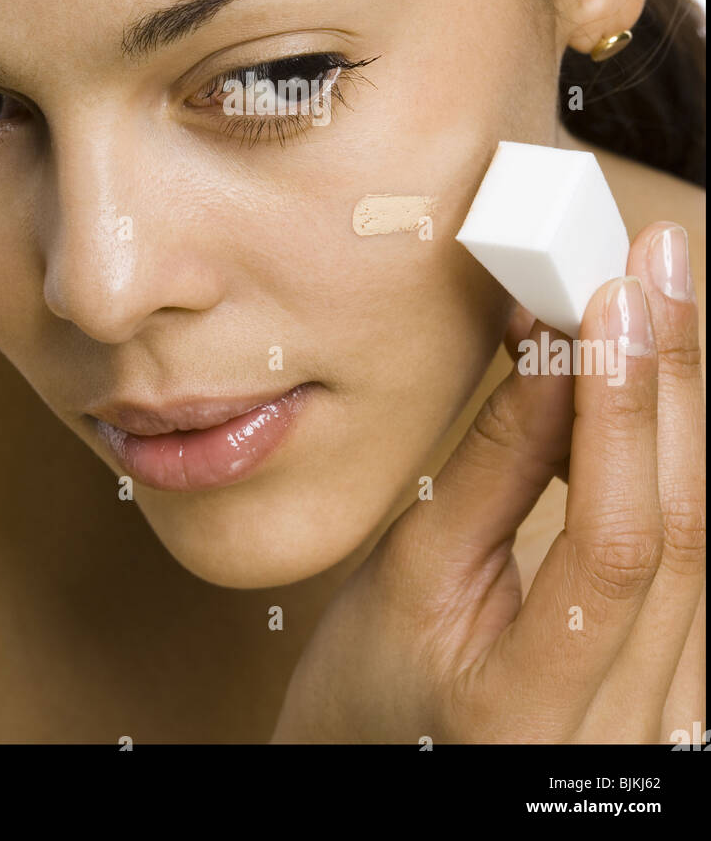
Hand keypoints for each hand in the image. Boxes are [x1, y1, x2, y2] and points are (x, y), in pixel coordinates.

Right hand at [269, 222, 704, 742]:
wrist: (392, 783)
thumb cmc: (369, 700)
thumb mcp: (406, 581)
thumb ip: (496, 471)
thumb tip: (554, 349)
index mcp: (534, 717)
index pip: (613, 544)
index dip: (621, 411)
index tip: (613, 300)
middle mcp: (628, 734)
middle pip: (683, 530)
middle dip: (674, 377)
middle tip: (660, 264)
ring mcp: (669, 721)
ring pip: (705, 538)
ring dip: (683, 405)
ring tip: (664, 298)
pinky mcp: (678, 690)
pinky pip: (695, 557)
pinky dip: (676, 456)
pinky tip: (661, 383)